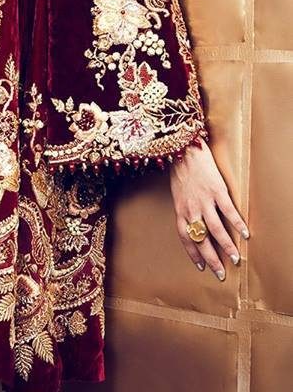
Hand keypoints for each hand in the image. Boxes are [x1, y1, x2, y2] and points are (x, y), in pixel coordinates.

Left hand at [169, 138, 249, 280]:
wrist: (184, 148)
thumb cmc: (180, 170)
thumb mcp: (178, 193)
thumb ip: (185, 209)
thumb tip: (194, 223)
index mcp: (180, 210)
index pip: (186, 238)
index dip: (193, 253)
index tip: (202, 266)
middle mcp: (191, 208)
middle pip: (201, 239)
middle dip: (211, 259)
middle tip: (221, 273)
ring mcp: (204, 200)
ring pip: (216, 229)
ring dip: (226, 246)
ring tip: (235, 258)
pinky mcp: (216, 190)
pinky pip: (228, 211)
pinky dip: (237, 223)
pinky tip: (246, 233)